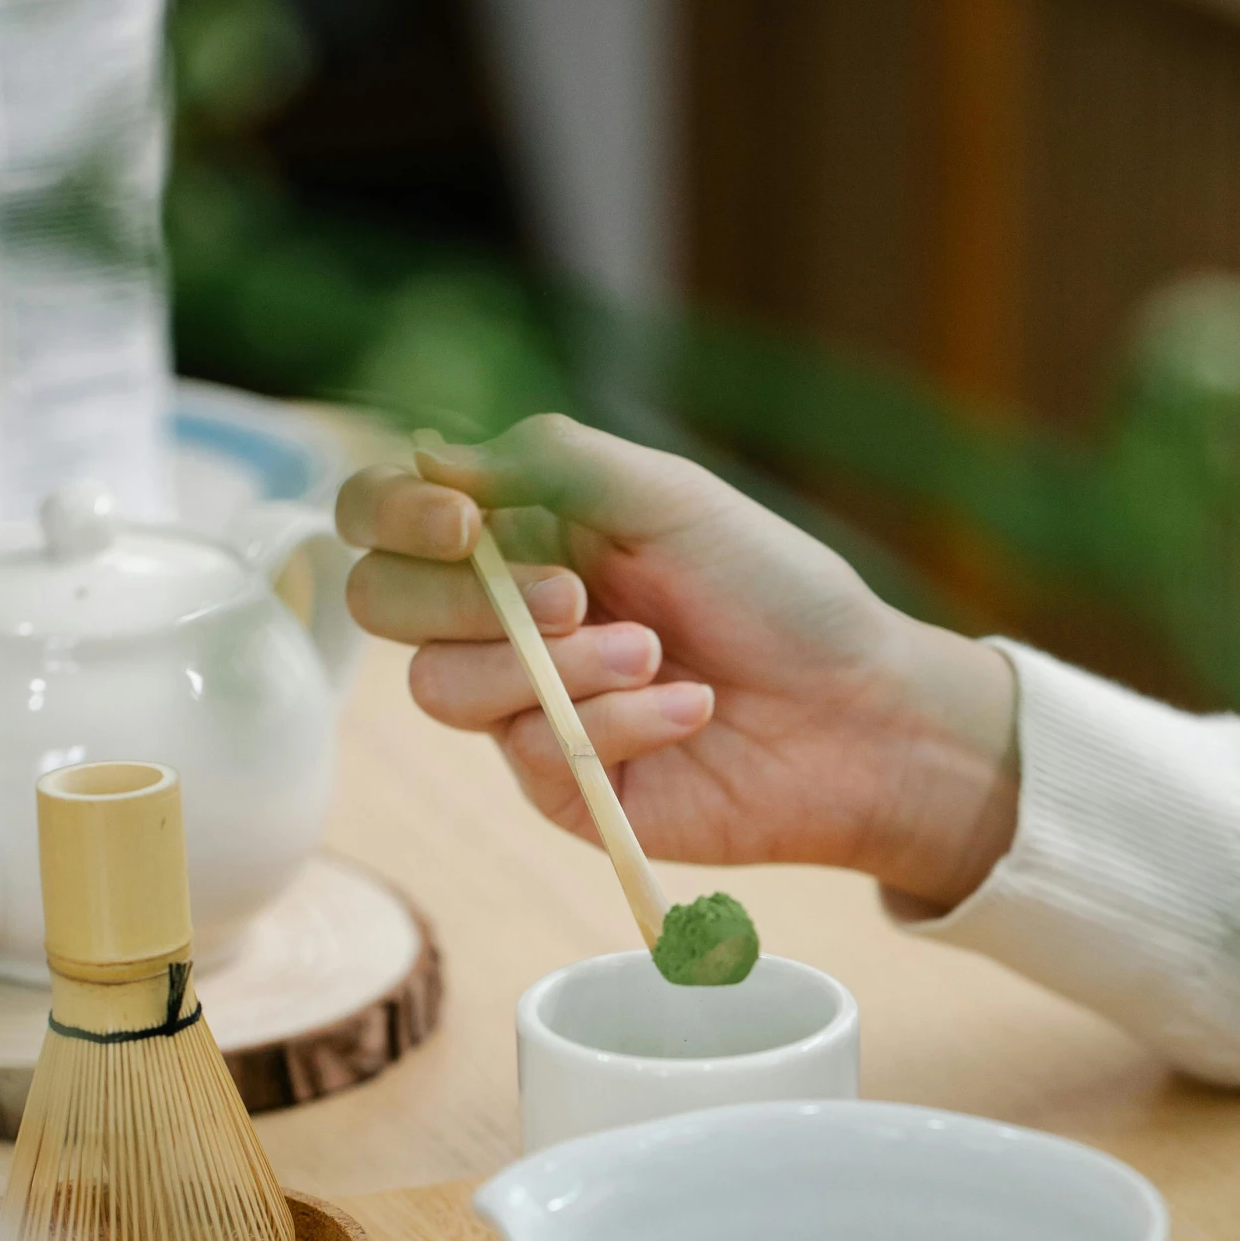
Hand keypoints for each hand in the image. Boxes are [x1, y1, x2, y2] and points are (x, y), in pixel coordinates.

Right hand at [339, 414, 1017, 910]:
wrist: (857, 710)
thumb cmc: (776, 593)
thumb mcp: (669, 498)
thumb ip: (549, 463)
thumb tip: (429, 453)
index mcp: (520, 530)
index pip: (386, 516)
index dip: (391, 514)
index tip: (461, 521)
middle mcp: (504, 616)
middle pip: (382, 606)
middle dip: (460, 597)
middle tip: (571, 594)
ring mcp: (525, 705)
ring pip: (443, 687)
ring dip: (556, 665)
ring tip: (653, 653)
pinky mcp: (559, 787)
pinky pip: (531, 752)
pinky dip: (617, 722)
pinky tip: (690, 708)